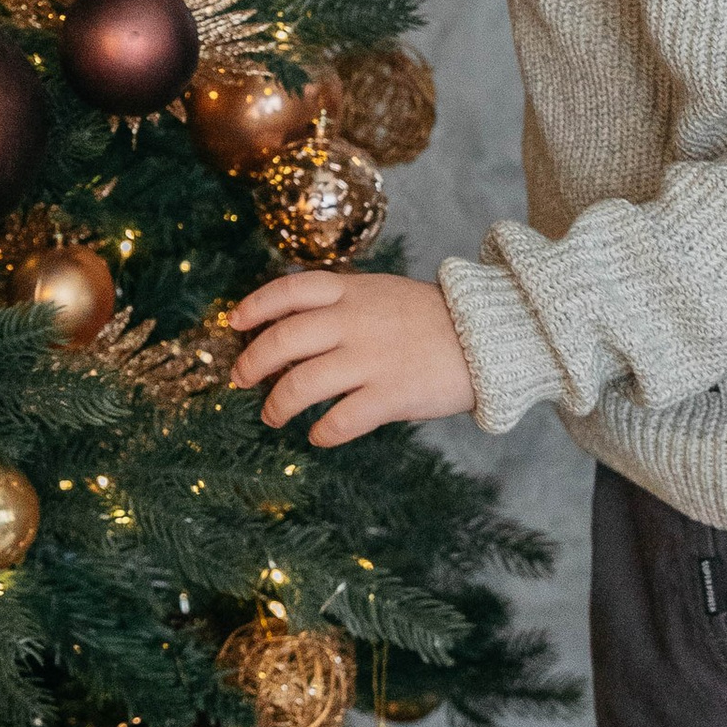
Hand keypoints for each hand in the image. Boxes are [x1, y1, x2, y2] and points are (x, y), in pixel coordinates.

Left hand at [226, 272, 477, 443]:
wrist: (490, 336)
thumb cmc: (431, 319)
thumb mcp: (382, 294)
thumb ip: (340, 307)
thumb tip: (289, 332)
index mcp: (352, 292)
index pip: (289, 290)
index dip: (255, 306)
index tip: (235, 324)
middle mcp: (355, 322)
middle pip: (283, 340)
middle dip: (252, 363)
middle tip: (240, 380)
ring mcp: (372, 359)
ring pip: (302, 384)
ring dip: (278, 405)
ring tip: (272, 416)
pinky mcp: (392, 394)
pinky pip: (341, 420)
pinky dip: (322, 433)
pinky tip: (319, 436)